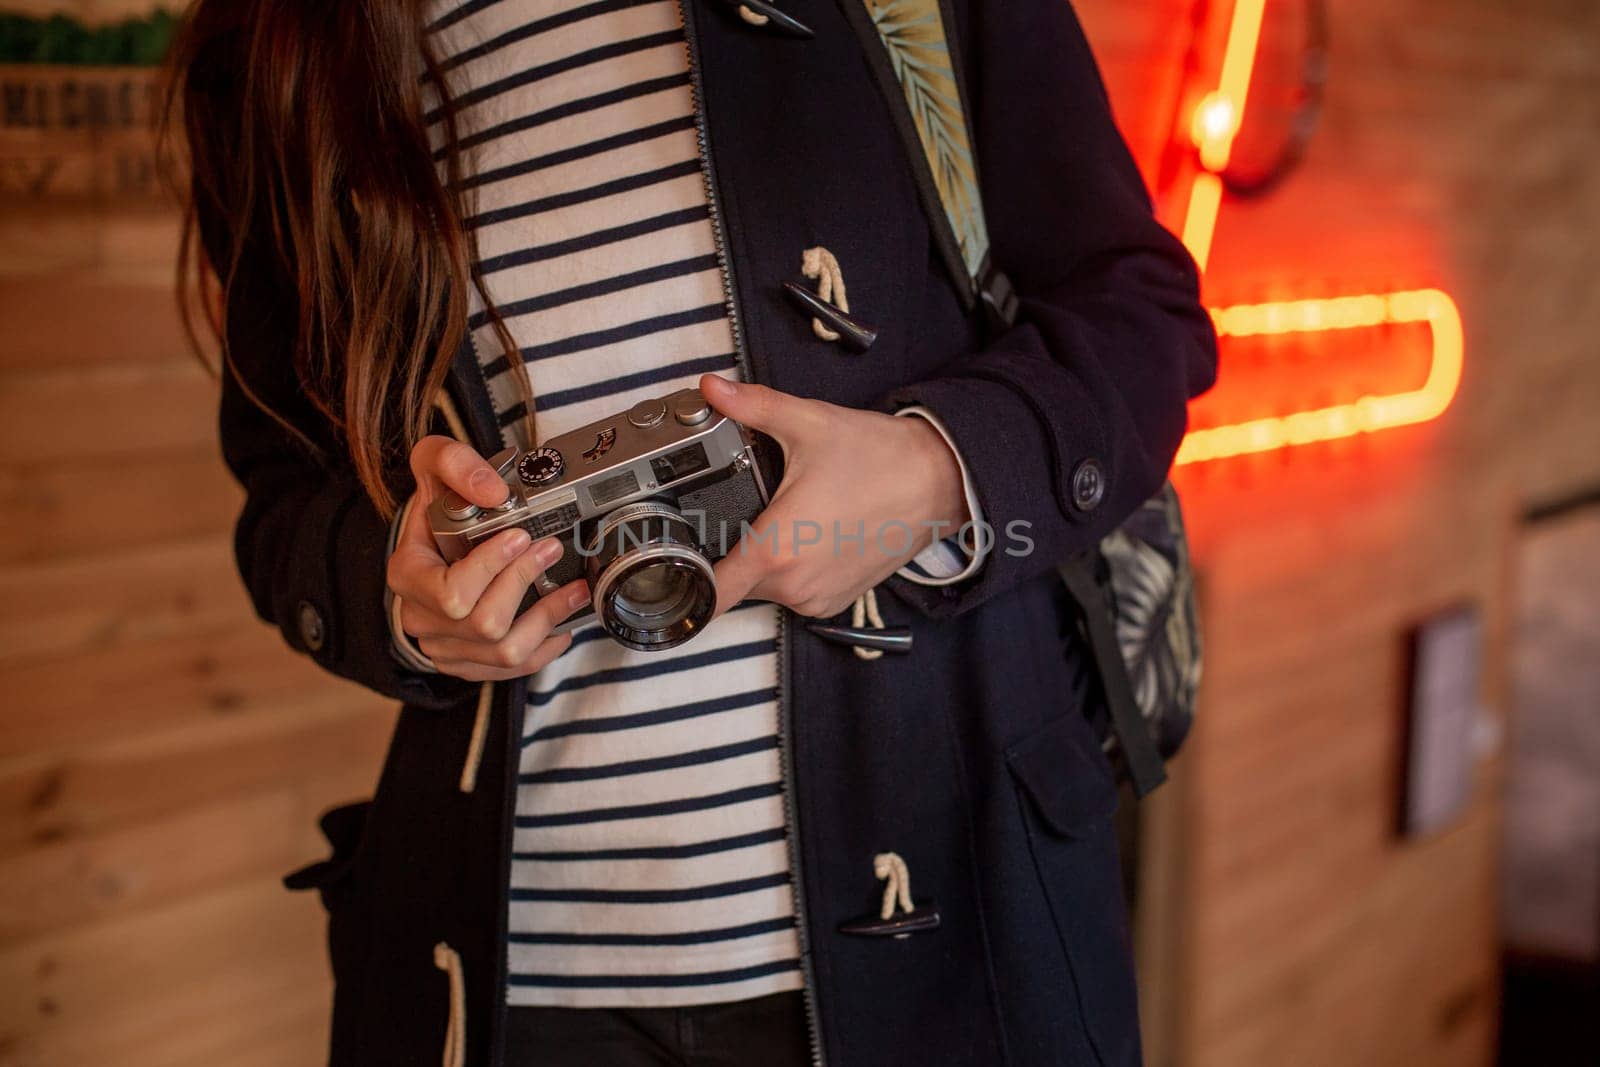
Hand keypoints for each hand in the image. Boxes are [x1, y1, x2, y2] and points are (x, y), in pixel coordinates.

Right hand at [385, 436, 587, 680]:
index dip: (492, 569)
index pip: (451, 593)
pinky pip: (512, 670)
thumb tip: (492, 492)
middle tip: (552, 550)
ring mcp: (444, 646)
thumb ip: (453, 462)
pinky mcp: (468, 663)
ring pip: (503, 651)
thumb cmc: (437, 505)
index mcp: (407, 575)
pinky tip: (563, 623)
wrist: (434, 538)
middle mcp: (420, 618)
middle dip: (525, 584)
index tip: (522, 536)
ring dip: (547, 618)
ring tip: (573, 588)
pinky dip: (546, 647)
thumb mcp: (432, 465)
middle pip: (483, 623)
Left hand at [700, 373, 967, 618]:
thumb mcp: (808, 423)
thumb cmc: (881, 458)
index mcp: (777, 548)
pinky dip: (795, 569)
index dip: (683, 582)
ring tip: (791, 517)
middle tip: (752, 510)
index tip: (668, 570)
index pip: (710, 591)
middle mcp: (796, 585)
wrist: (941, 482)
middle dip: (732, 548)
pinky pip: (796, 593)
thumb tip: (713, 388)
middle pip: (735, 581)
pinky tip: (813, 534)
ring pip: (765, 587)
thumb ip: (752, 406)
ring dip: (766, 559)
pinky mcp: (838, 601)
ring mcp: (818, 598)